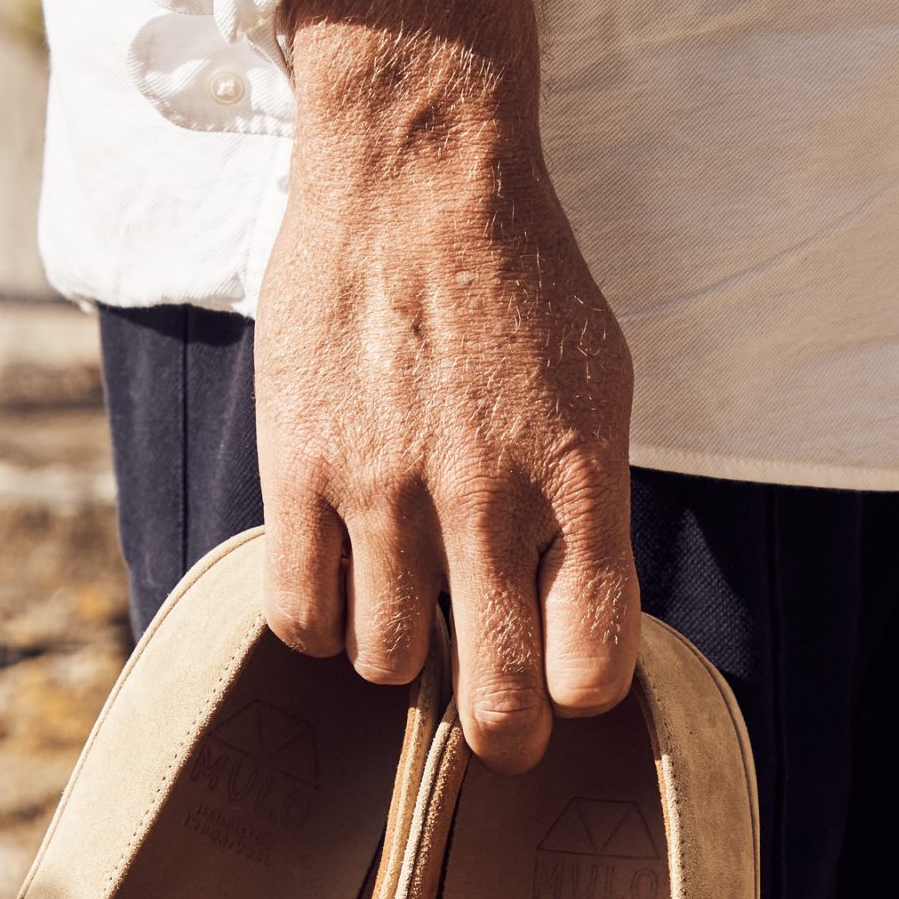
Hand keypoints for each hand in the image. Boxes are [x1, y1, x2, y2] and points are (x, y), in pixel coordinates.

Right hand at [255, 0, 636, 773]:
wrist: (416, 165)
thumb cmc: (517, 274)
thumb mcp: (599, 382)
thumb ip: (591, 501)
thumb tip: (577, 613)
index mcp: (581, 476)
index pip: (593, 661)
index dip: (579, 695)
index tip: (565, 682)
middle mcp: (489, 497)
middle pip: (496, 698)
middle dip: (500, 732)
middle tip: (491, 724)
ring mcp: (388, 487)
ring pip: (386, 661)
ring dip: (398, 651)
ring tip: (403, 601)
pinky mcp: (300, 467)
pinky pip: (299, 615)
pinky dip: (319, 622)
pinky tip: (337, 582)